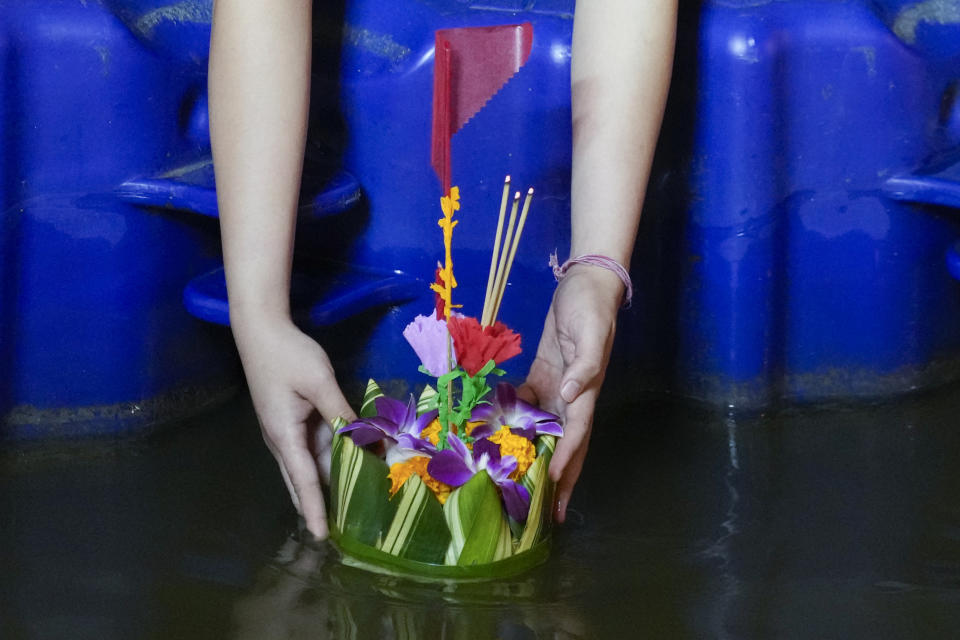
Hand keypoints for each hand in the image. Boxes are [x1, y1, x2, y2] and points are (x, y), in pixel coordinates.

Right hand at [232, 313, 356, 538]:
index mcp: (285, 436)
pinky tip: (348, 466)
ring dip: (327, 483)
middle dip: (320, 506)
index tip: (322, 536)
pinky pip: (311, 449)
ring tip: (351, 505)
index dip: (316, 509)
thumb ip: (341, 412)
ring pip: (308, 466)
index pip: (304, 482)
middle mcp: (282, 441)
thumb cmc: (288, 356)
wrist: (261, 332)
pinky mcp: (290, 421)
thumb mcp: (320, 382)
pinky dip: (328, 461)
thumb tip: (362, 438)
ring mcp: (284, 432)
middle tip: (343, 530)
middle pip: (303, 481)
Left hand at [519, 264, 621, 522]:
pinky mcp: (542, 374)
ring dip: (533, 456)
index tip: (551, 492)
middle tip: (541, 513)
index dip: (564, 466)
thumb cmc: (591, 309)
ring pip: (544, 431)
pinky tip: (493, 434)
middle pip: (564, 447)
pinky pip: (527, 403)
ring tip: (515, 482)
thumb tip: (570, 395)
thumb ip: (584, 367)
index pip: (575, 439)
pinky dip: (513, 419)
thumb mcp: (591, 335)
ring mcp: (556, 387)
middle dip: (556, 480)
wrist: (586, 283)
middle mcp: (571, 398)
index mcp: (586, 394)